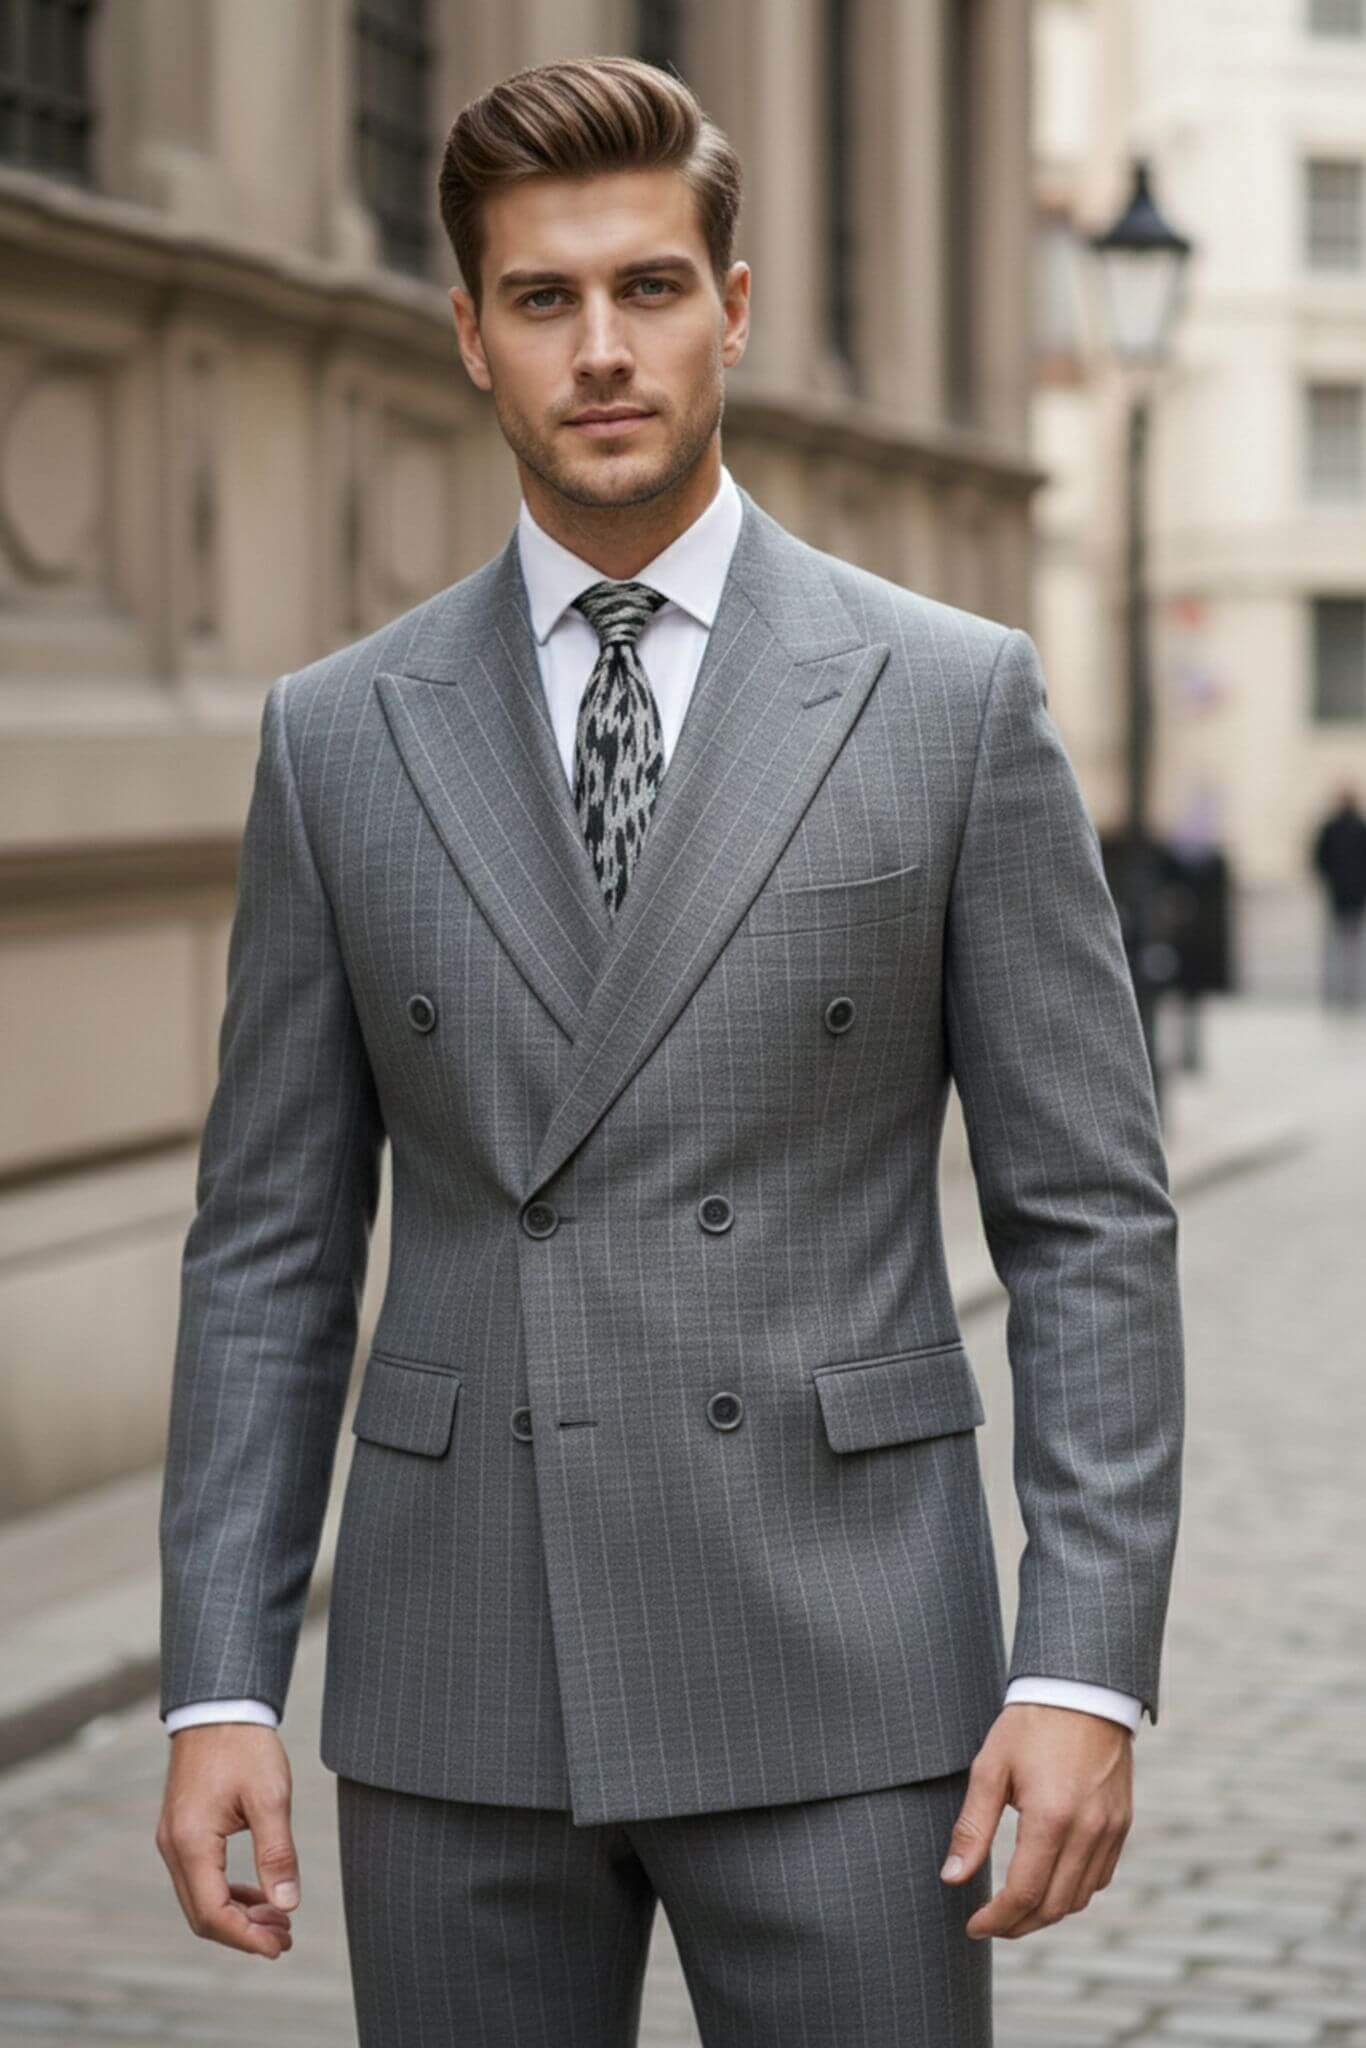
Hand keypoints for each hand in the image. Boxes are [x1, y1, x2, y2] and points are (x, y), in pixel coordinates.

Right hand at [155, 1724, 299, 1958]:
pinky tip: (258, 1894)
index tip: (279, 1946)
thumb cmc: (245, 1745)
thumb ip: (277, 1853)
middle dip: (243, 1932)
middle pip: (202, 1914)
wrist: (219, 1705)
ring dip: (237, 1915)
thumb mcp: (270, 1797)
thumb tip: (288, 1904)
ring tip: (279, 1920)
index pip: (213, 1913)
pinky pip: (200, 1878)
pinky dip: (227, 1893)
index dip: (246, 1937)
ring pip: (200, 1899)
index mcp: (192, 1842)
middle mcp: (174, 1846)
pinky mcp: (181, 1830)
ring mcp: (173, 1839)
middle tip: (285, 1937)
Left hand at [939, 1702, 1132, 1937]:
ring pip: (1080, 1898)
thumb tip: (952, 1878)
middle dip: (1018, 1925)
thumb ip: (972, 1828)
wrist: (1083, 1690)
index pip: (1023, 1893)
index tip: (973, 1926)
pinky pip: (1100, 1877)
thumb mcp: (990, 1769)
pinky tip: (1049, 1883)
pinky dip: (1074, 1892)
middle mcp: (1088, 1831)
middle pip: (1053, 1906)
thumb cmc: (1030, 1724)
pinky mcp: (1122, 1824)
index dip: (996, 1919)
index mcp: (1051, 1818)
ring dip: (1046, 1913)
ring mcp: (1110, 1830)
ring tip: (1015, 1909)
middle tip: (990, 1925)